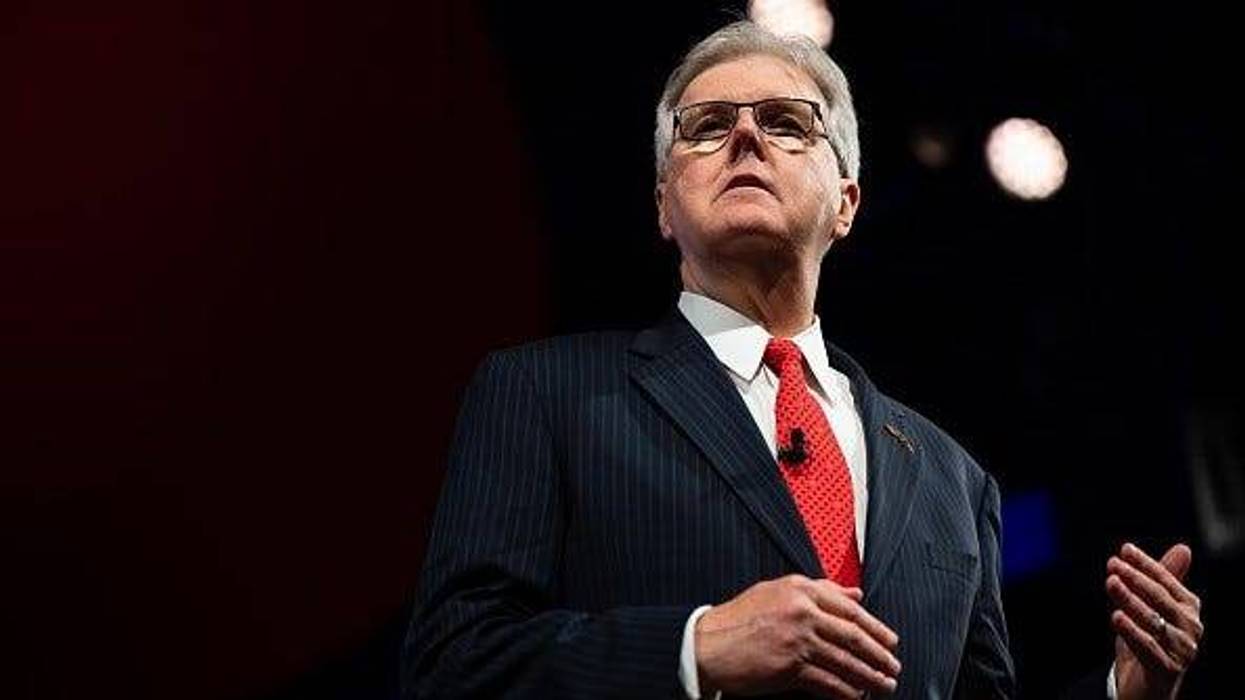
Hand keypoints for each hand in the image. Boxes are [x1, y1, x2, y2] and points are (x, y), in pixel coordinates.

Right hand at [695, 573, 900, 697]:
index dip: (875, 627)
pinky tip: (855, 697)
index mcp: (800, 589)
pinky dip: (845, 692)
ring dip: (869, 676)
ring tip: (884, 685)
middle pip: (853, 635)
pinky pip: (827, 681)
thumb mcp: (776, 591)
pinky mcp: (790, 666)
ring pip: (845, 660)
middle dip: (879, 654)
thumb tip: (855, 595)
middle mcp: (801, 611)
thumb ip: (818, 590)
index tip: (890, 641)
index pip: (849, 609)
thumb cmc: (738, 618)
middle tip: (893, 667)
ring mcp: (797, 639)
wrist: (707, 644)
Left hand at [1106, 542, 1203, 699]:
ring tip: (1111, 583)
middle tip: (1112, 564)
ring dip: (1130, 600)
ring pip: (1153, 620)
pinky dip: (1131, 630)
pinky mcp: (1169, 669)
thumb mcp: (1154, 607)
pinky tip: (1116, 616)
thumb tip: (1184, 548)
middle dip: (1135, 578)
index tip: (1124, 550)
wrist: (1148, 684)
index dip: (1146, 564)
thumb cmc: (1150, 639)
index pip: (1167, 580)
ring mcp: (1183, 649)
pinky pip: (1148, 646)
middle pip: (1160, 598)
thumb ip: (1165, 579)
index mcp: (1189, 608)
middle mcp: (1191, 627)